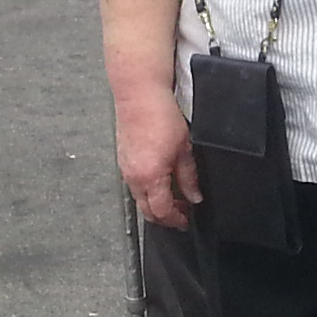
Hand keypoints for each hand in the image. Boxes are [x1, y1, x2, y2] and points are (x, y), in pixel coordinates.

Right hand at [114, 91, 198, 229]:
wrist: (140, 95)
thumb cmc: (160, 116)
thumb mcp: (184, 149)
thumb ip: (189, 177)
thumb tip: (194, 196)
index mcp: (150, 177)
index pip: (162, 211)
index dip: (176, 220)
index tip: (185, 221)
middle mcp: (133, 177)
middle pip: (147, 211)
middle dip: (165, 217)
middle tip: (182, 213)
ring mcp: (125, 169)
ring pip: (140, 199)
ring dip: (156, 203)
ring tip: (174, 197)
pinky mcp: (122, 160)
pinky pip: (134, 185)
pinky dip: (147, 190)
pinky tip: (160, 182)